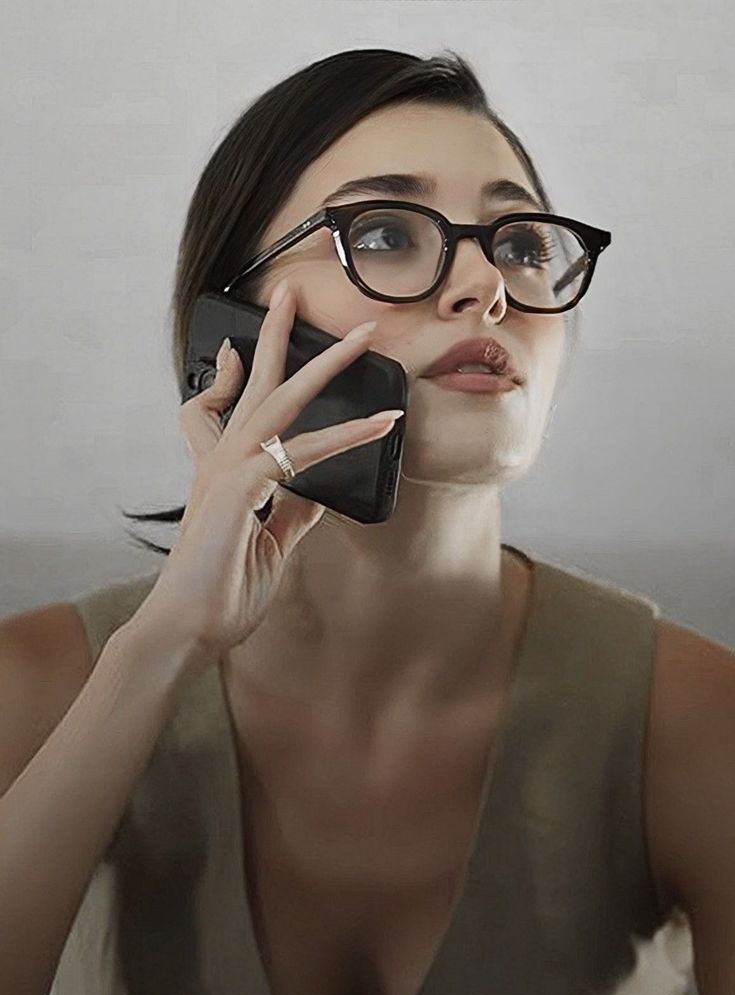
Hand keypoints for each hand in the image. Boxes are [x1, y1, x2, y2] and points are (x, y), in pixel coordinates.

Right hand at [133, 281, 400, 666]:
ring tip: (364, 335)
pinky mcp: (241, 487)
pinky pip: (303, 450)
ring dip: (326, 363)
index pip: (215, 411)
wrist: (186, 630)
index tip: (238, 355)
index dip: (225, 378)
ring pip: (281, 400)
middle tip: (291, 292)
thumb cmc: (219, 593)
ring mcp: (228, 470)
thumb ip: (293, 513)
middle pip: (252, 385)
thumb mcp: (269, 546)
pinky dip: (346, 433)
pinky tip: (381, 422)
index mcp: (222, 474)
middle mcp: (221, 462)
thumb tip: (319, 490)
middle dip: (274, 335)